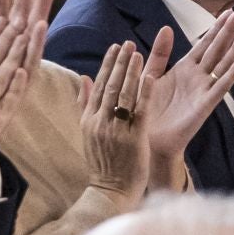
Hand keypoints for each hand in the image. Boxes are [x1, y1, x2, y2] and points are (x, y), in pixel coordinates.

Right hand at [79, 42, 151, 204]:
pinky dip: (144, 92)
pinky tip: (150, 76)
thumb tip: (83, 78)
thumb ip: (86, 105)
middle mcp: (100, 123)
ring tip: (138, 53)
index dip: (107, 65)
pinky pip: (140, 110)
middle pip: (110, 86)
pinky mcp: (134, 138)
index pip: (98, 86)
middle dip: (119, 62)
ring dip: (131, 71)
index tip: (114, 47)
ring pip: (124, 94)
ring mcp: (117, 130)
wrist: (111, 191)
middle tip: (127, 43)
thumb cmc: (104, 163)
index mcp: (89, 120)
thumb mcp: (89, 134)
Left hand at [141, 14, 233, 165]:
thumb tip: (166, 27)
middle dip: (228, 31)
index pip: (205, 44)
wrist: (147, 139)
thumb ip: (160, 53)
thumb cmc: (149, 109)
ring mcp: (203, 90)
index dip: (216, 28)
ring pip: (222, 65)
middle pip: (217, 49)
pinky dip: (231, 74)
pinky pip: (220, 87)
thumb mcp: (151, 75)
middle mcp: (198, 77)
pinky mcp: (204, 105)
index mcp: (185, 69)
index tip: (228, 11)